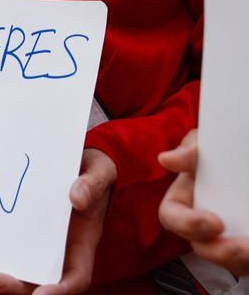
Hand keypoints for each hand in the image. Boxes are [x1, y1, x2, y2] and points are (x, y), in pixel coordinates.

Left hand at [0, 149, 115, 293]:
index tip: (41, 294)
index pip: (75, 278)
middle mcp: (58, 251)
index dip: (59, 290)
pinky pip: (5, 250)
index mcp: (82, 244)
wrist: (76, 162)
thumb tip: (77, 199)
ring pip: (19, 272)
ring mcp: (37, 243)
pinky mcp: (19, 231)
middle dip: (14, 286)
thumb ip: (93, 184)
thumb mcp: (100, 171)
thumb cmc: (92, 171)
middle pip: (38, 281)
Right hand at [159, 129, 248, 274]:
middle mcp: (204, 227)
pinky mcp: (248, 245)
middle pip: (203, 248)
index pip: (172, 217)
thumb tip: (167, 160)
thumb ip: (190, 151)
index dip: (188, 224)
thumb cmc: (221, 153)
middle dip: (221, 253)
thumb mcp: (205, 145)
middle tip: (243, 249)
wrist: (244, 161)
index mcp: (183, 202)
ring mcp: (230, 240)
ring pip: (232, 262)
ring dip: (243, 261)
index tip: (215, 223)